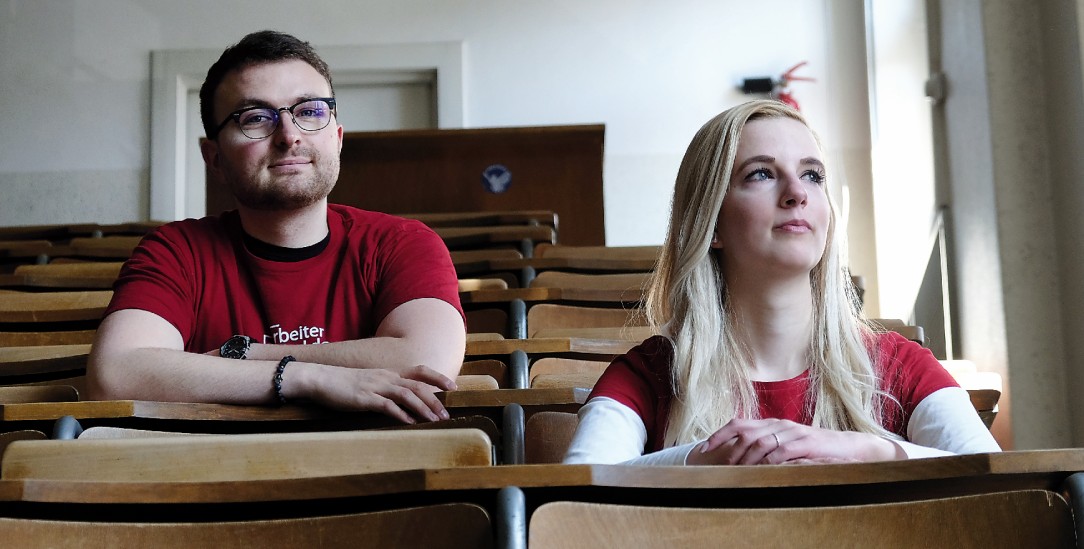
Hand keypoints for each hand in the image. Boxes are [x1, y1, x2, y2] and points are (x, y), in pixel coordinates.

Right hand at [290, 363, 455, 423]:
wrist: (319, 378)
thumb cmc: (344, 383)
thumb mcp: (370, 382)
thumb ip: (386, 389)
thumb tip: (402, 402)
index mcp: (388, 373)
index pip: (419, 371)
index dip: (437, 377)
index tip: (453, 386)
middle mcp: (385, 377)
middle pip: (417, 385)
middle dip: (435, 400)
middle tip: (447, 415)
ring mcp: (375, 386)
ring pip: (406, 395)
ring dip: (423, 408)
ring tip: (434, 421)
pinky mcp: (364, 398)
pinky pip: (386, 405)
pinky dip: (400, 414)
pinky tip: (409, 423)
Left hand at [686, 418, 902, 464]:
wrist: (849, 447)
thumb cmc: (815, 449)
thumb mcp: (787, 446)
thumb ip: (766, 449)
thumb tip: (739, 460)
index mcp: (772, 424)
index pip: (739, 424)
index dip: (718, 435)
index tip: (702, 449)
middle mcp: (780, 424)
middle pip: (745, 431)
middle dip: (728, 448)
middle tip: (720, 465)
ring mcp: (793, 433)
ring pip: (762, 441)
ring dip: (746, 457)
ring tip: (737, 470)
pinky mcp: (807, 444)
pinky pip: (783, 451)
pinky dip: (770, 460)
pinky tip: (762, 469)